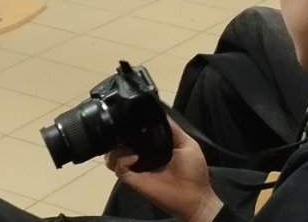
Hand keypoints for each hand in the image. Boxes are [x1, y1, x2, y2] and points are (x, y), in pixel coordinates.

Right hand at [107, 121, 221, 221]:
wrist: (194, 197)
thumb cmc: (194, 171)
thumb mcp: (187, 143)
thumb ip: (173, 129)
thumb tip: (159, 111)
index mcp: (154, 146)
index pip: (135, 134)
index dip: (130, 125)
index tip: (127, 116)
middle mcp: (142, 156)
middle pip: (120, 143)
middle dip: (118, 135)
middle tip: (121, 130)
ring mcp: (136, 168)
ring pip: (113, 155)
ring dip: (116, 148)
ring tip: (127, 146)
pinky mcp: (132, 179)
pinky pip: (118, 168)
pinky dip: (122, 160)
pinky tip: (134, 157)